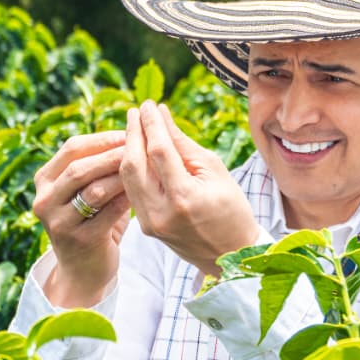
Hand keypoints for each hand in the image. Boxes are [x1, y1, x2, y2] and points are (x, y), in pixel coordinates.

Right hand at [32, 131, 130, 307]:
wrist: (84, 269)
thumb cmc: (92, 219)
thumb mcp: (87, 189)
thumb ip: (99, 164)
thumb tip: (132, 132)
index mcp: (45, 179)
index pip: (72, 148)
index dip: (102, 138)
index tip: (130, 132)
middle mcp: (45, 199)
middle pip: (80, 168)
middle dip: (112, 154)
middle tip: (140, 146)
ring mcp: (58, 222)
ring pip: (93, 190)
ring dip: (122, 176)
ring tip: (146, 168)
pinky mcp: (78, 240)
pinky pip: (108, 213)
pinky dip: (126, 200)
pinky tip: (144, 193)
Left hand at [120, 100, 260, 275]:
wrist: (232, 255)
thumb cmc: (232, 208)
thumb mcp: (215, 171)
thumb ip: (184, 144)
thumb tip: (161, 116)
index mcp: (184, 197)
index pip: (159, 151)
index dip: (151, 124)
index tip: (149, 105)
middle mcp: (161, 212)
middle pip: (134, 164)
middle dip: (134, 133)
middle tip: (138, 111)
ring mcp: (150, 223)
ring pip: (127, 178)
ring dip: (128, 149)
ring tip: (136, 127)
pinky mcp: (146, 228)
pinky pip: (132, 191)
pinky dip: (132, 169)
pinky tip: (137, 152)